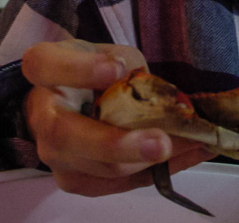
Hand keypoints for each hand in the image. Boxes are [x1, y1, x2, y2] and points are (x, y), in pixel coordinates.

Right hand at [22, 39, 212, 196]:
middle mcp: (41, 118)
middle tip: (160, 143)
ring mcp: (56, 156)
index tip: (115, 70)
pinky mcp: (79, 181)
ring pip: (102, 169)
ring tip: (197, 144)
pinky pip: (123, 183)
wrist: (70, 103)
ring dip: (153, 160)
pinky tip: (194, 154)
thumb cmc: (94, 72)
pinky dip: (163, 170)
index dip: (80, 70)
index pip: (46, 66)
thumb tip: (170, 102)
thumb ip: (131, 71)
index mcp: (44, 71)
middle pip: (67, 136)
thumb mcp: (111, 54)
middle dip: (116, 144)